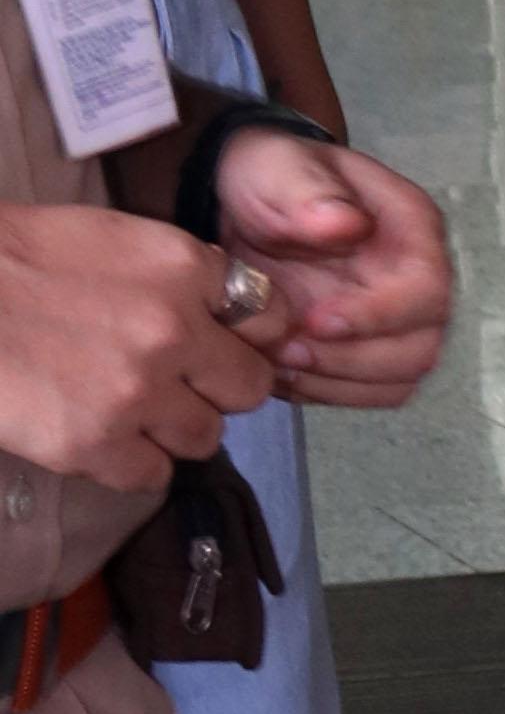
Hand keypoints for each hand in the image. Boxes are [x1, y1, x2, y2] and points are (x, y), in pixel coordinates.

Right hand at [0, 198, 272, 492]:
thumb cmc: (15, 261)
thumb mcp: (110, 239)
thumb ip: (176, 274)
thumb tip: (228, 307)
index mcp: (180, 267)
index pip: (270, 315)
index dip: (250, 335)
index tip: (227, 343)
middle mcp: (173, 329)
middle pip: (250, 386)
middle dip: (219, 389)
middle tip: (178, 385)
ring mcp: (138, 392)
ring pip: (206, 437)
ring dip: (175, 429)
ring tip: (129, 410)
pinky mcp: (98, 444)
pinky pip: (153, 474)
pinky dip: (131, 463)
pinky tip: (99, 436)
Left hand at [211, 126, 454, 406]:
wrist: (242, 206)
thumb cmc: (268, 179)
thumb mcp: (276, 169)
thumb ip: (307, 194)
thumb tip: (347, 226)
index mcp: (412, 230)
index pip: (428, 290)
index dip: (379, 316)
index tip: (314, 320)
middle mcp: (418, 283)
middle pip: (421, 348)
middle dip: (352, 361)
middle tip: (285, 349)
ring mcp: (397, 323)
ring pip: (398, 380)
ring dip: (337, 383)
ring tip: (278, 361)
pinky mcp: (370, 352)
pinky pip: (367, 394)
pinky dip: (325, 393)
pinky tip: (281, 371)